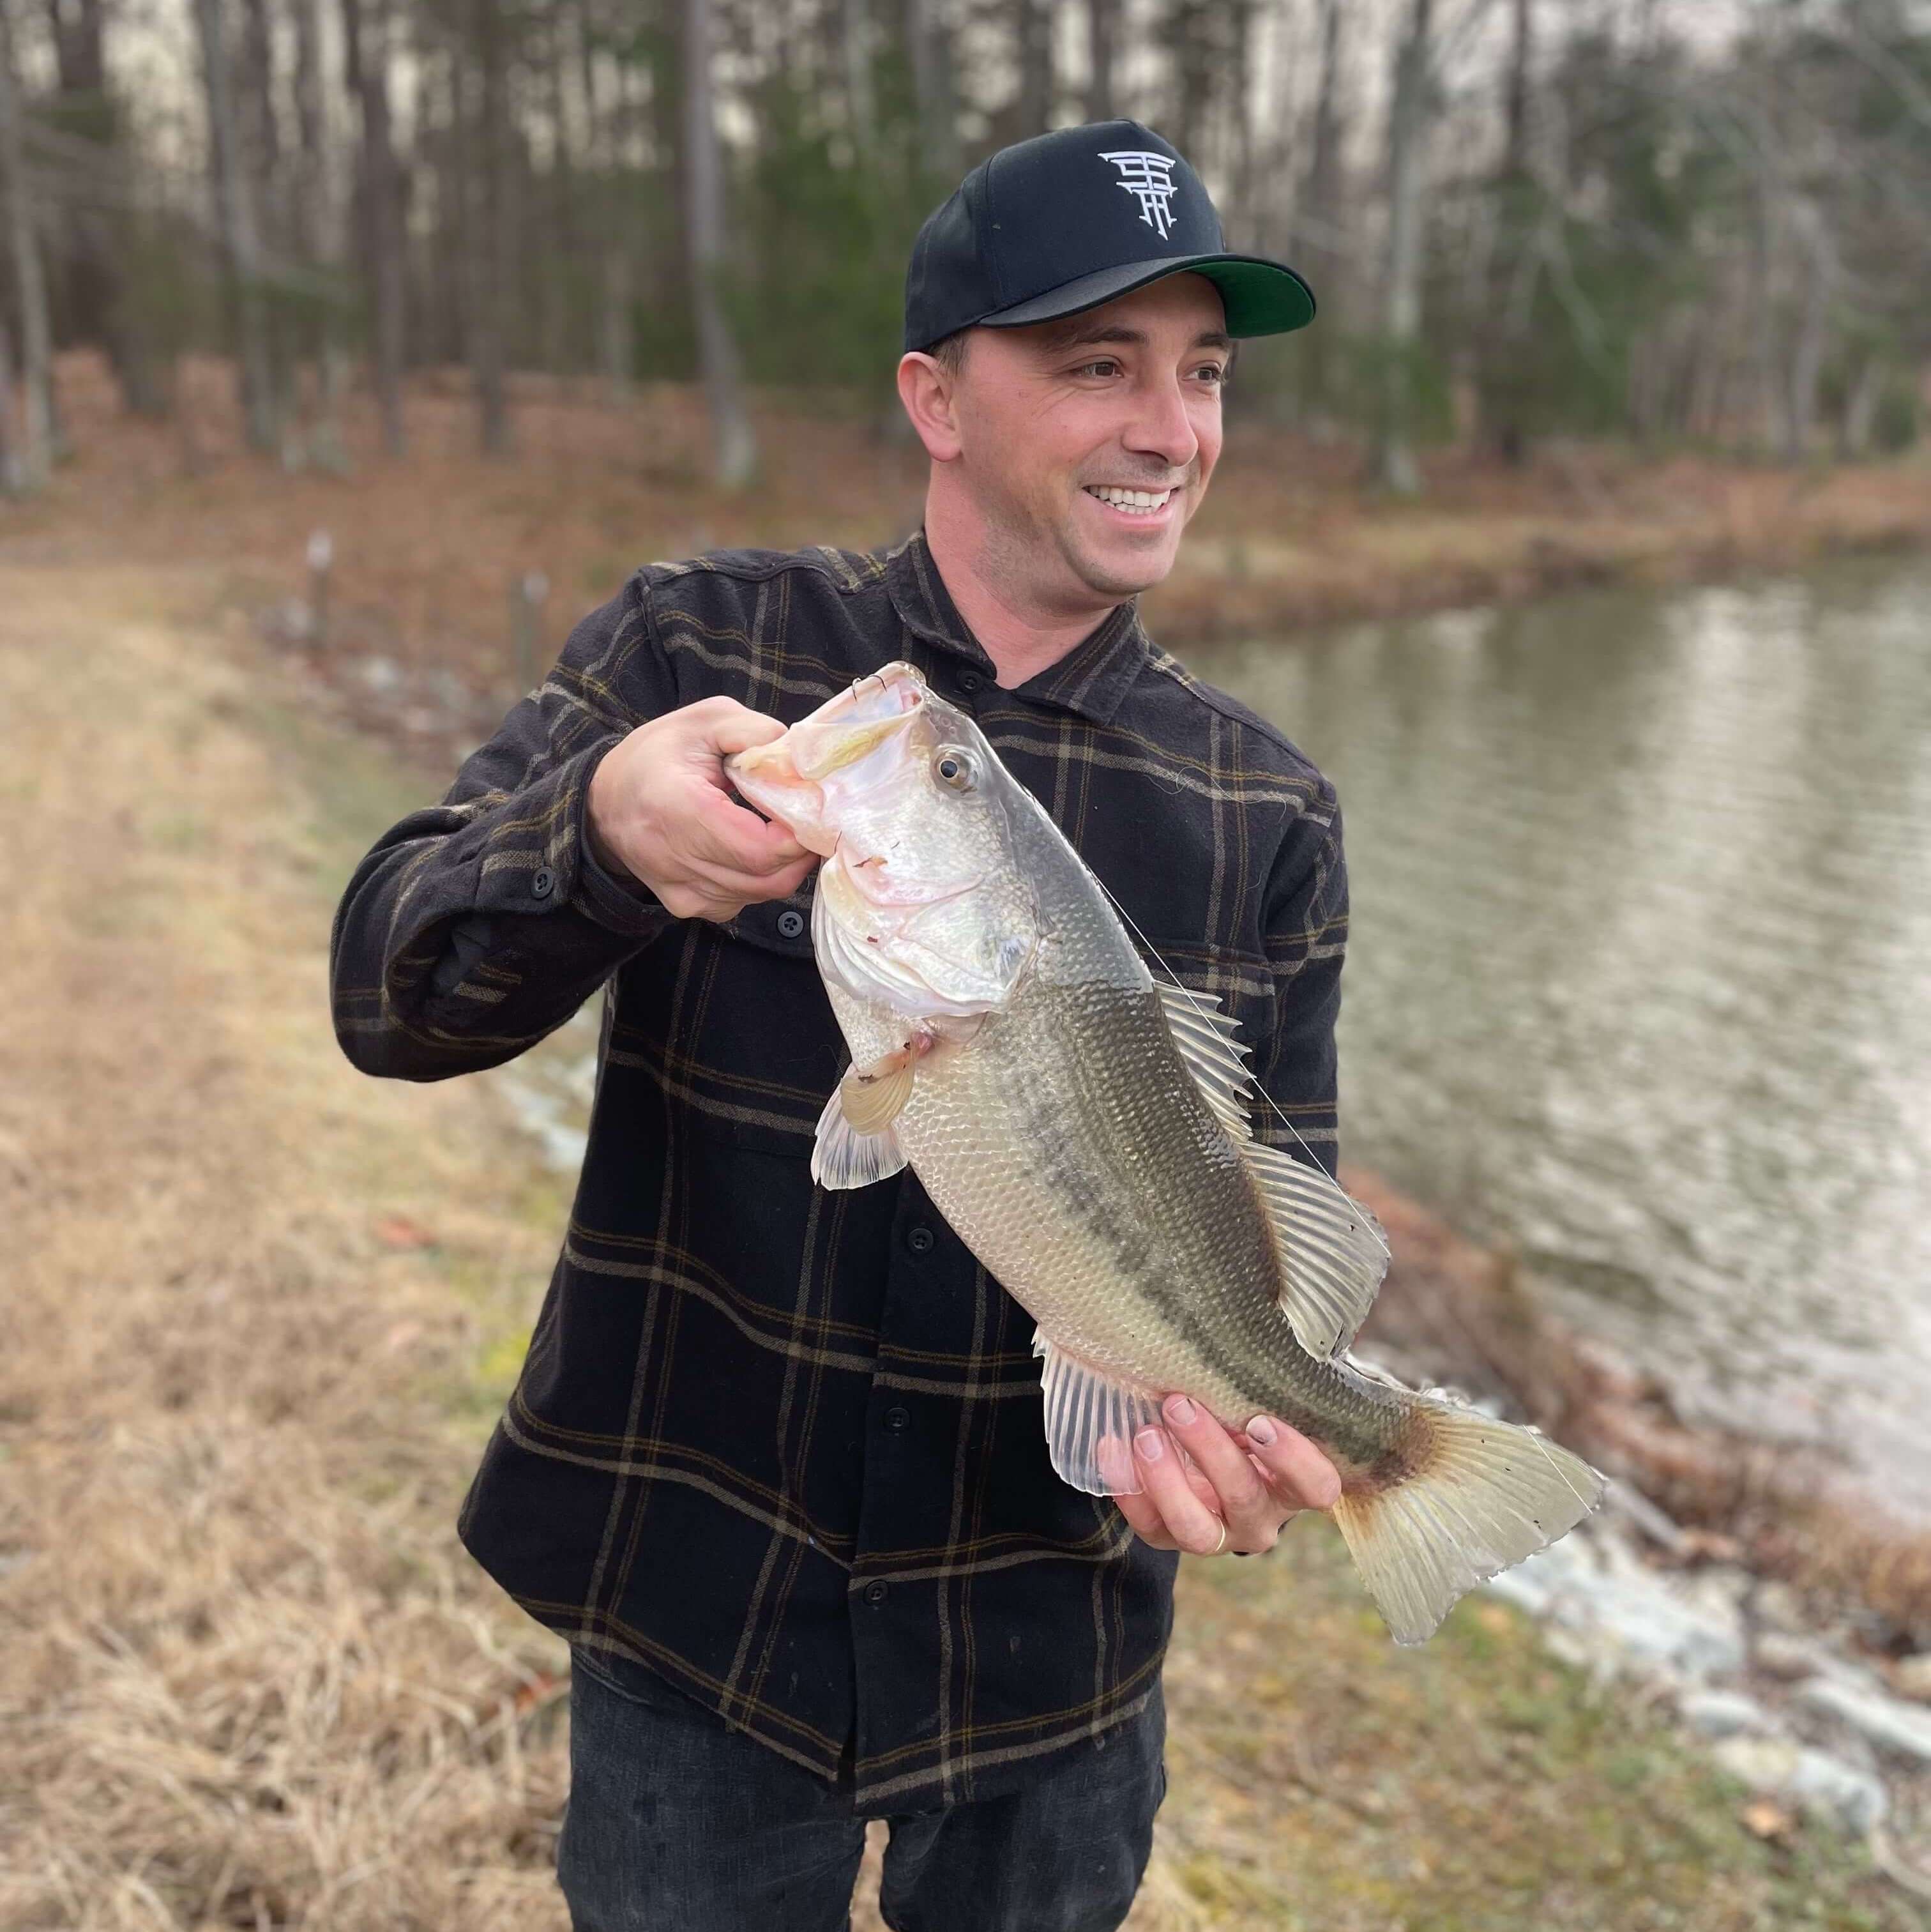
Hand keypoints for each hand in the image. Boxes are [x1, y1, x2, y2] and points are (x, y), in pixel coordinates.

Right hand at [588, 697, 816, 921]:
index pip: (758, 848)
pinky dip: (763, 877)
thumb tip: (798, 760)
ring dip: (786, 863)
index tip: (812, 805)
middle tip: (810, 815)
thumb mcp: (704, 720)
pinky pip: (745, 901)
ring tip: (782, 825)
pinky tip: (755, 847)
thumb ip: (754, 732)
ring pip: (763, 893)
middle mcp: (675, 860)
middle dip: (801, 848)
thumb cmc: (657, 756)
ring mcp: (681, 892)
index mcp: (676, 808)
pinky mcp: (687, 907)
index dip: (798, 833)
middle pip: (767, 876)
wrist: (606, 802)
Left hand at [1106, 1396, 1341, 1556]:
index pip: (1316, 1487)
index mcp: (1295, 1485)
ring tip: (1145, 1434)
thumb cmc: (1244, 1417)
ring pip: (1196, 1529)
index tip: (1258, 1420)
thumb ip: (1260, 1389)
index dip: (1292, 1460)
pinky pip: (1149, 1526)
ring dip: (1167, 1480)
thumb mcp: (1261, 1404)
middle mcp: (1260, 1518)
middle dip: (1210, 1451)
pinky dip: (1127, 1487)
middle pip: (1244, 1498)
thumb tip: (1241, 1333)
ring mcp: (1216, 1534)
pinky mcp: (1170, 1537)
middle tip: (1179, 1405)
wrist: (1207, 1458)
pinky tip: (1112, 1446)